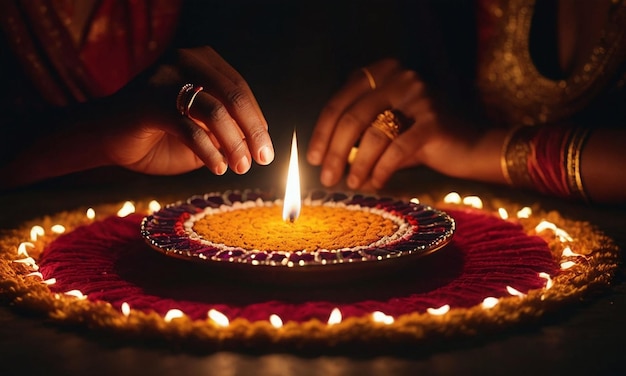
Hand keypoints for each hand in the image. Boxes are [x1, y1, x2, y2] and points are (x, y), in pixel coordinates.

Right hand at [103, 46, 273, 175]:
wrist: (104, 138)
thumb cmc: (156, 136)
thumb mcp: (200, 132)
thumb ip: (226, 130)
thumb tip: (258, 141)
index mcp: (199, 61)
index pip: (240, 89)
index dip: (257, 121)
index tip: (265, 149)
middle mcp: (184, 61)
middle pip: (234, 96)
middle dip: (253, 132)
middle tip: (263, 159)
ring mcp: (165, 77)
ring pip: (216, 111)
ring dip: (234, 143)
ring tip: (241, 167)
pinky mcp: (149, 102)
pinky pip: (191, 128)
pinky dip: (209, 151)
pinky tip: (218, 168)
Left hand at [307, 58, 479, 189]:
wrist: (472, 146)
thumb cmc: (421, 140)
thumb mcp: (386, 128)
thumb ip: (356, 133)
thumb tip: (322, 158)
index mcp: (383, 73)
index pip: (340, 101)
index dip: (322, 132)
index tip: (313, 158)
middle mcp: (400, 78)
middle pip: (352, 118)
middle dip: (335, 153)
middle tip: (326, 178)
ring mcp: (418, 97)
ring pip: (372, 135)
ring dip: (356, 166)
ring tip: (350, 184)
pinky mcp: (433, 122)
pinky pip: (396, 150)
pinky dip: (381, 170)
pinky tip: (374, 184)